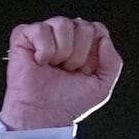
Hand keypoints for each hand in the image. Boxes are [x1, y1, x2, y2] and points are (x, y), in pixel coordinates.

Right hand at [0, 16, 122, 129]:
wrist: (44, 114)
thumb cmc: (68, 102)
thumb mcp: (103, 86)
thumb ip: (114, 62)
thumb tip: (104, 39)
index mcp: (84, 45)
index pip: (98, 30)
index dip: (94, 52)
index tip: (85, 71)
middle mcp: (66, 37)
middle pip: (84, 26)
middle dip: (79, 54)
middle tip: (68, 70)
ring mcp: (46, 34)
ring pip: (63, 24)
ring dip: (62, 52)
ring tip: (55, 66)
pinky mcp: (24, 36)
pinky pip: (41, 29)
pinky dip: (44, 50)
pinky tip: (40, 62)